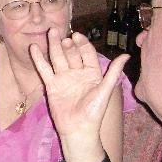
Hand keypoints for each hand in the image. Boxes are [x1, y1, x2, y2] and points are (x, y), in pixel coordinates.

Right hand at [29, 29, 128, 161]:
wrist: (78, 129)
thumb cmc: (94, 112)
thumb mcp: (105, 90)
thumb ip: (113, 72)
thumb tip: (126, 55)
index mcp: (92, 73)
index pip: (87, 53)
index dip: (82, 44)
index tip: (77, 36)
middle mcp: (77, 73)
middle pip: (71, 54)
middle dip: (66, 43)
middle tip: (61, 33)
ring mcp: (63, 78)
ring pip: (57, 58)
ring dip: (53, 46)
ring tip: (50, 33)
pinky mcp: (51, 84)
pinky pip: (45, 69)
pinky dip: (39, 59)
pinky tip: (35, 48)